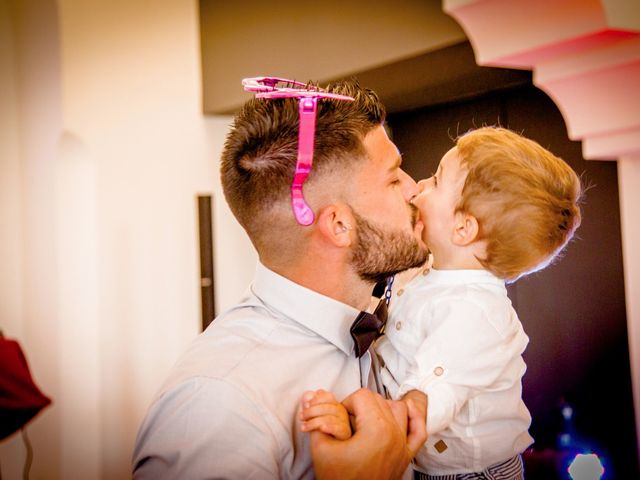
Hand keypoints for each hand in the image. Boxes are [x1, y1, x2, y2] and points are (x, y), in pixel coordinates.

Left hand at [300, 389, 351, 439]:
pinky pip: (337, 428)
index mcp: (334, 405)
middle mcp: (341, 412)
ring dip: (313, 422)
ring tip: (303, 427)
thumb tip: (307, 394)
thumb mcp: (312, 417)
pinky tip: (321, 428)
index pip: (327, 397)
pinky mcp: (345, 433)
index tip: (305, 405)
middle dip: (311, 411)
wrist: (327, 448)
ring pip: (329, 418)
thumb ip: (309, 405)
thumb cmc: (320, 430)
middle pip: (327, 407)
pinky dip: (329, 427)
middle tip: (301, 417)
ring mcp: (344, 422)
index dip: (316, 400)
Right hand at [310, 388, 426, 479]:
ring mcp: (403, 445)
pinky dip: (414, 418)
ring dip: (382, 408)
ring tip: (366, 419)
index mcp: (375, 429)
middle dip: (360, 406)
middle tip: (347, 422)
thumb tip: (313, 396)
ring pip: (398, 408)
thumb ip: (318, 419)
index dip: (346, 403)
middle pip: (379, 399)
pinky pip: (419, 430)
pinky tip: (405, 411)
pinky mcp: (406, 456)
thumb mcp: (321, 448)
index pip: (362, 396)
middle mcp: (394, 434)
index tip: (339, 418)